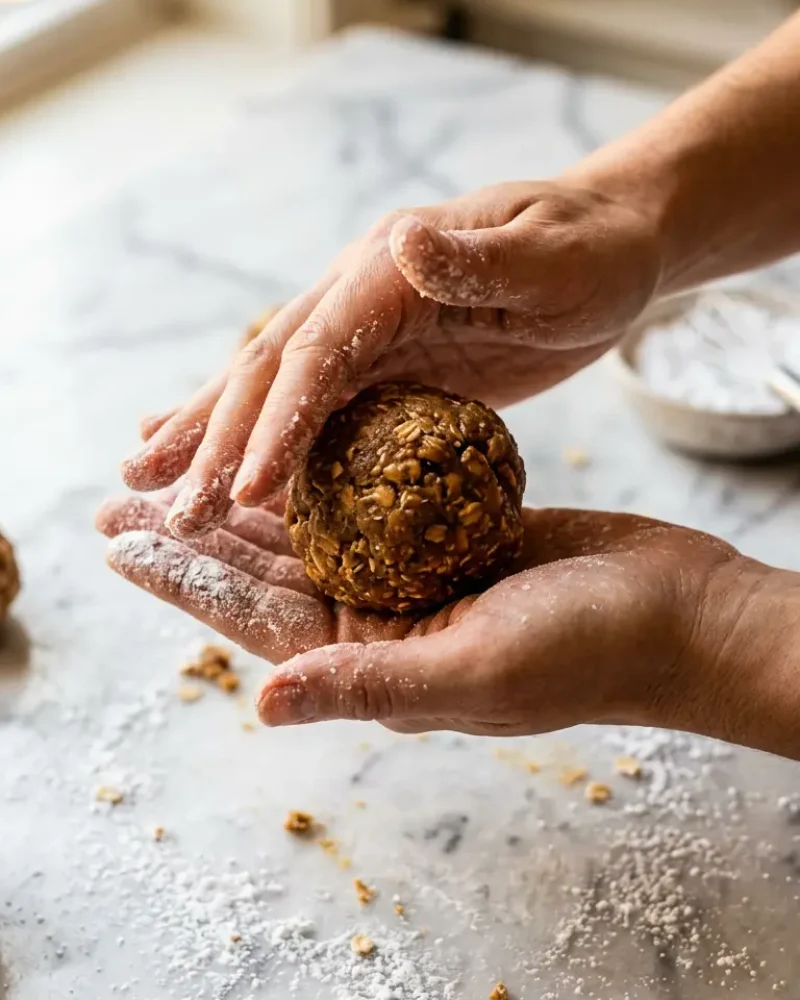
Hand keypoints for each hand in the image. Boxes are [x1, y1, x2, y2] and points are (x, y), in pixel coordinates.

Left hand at [95, 496, 742, 736]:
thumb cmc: (589, 652)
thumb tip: (257, 705)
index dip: (184, 583)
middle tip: (126, 491)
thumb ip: (368, 685)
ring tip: (191, 458)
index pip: (256, 622)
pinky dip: (331, 463)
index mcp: (375, 664)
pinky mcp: (450, 531)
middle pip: (269, 569)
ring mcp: (417, 573)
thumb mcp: (474, 673)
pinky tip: (294, 435)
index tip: (118, 543)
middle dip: (197, 531)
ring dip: (250, 494)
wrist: (676, 611)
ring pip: (313, 526)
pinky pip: (374, 493)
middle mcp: (384, 621)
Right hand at [120, 180, 661, 537]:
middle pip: (271, 372)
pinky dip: (261, 437)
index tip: (244, 488)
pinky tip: (224, 463)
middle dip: (212, 438)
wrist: (606, 243)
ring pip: (274, 390)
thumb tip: (401, 239)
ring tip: (144, 479)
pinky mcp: (384, 363)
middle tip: (150, 498)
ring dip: (210, 437)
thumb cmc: (592, 253)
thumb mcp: (553, 259)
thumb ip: (478, 260)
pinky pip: (313, 407)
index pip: (318, 353)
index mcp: (391, 271)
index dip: (276, 421)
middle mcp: (360, 296)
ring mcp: (366, 329)